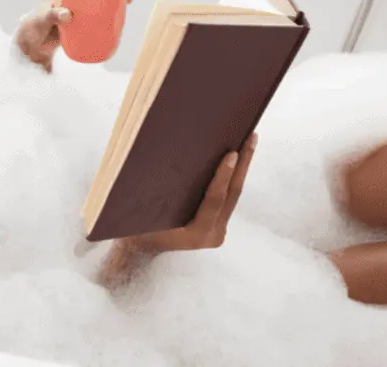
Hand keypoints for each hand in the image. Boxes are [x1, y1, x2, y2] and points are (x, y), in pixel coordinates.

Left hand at [15, 0, 134, 70]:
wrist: (31, 47)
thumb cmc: (32, 29)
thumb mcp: (41, 20)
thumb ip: (52, 16)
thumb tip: (68, 14)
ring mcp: (77, 10)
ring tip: (129, 0)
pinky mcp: (80, 23)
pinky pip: (97, 15)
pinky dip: (109, 13)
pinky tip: (119, 16)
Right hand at [98, 133, 257, 287]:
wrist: (141, 251)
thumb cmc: (136, 231)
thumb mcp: (141, 216)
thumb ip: (152, 200)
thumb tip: (155, 165)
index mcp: (196, 234)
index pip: (213, 201)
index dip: (223, 177)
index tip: (232, 153)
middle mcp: (213, 235)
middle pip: (231, 194)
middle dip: (242, 164)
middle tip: (250, 136)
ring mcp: (218, 231)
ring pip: (233, 195)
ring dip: (241, 168)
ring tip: (248, 141)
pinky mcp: (219, 225)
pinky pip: (228, 198)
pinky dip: (232, 177)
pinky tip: (237, 158)